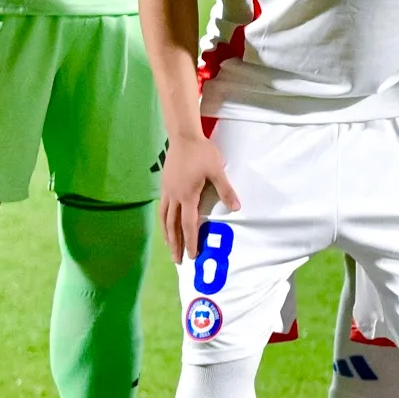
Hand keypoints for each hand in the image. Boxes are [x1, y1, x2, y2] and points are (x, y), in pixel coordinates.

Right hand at [159, 134, 236, 263]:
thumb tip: (236, 208)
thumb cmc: (202, 153)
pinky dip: (164, 220)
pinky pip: (162, 208)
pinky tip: (166, 223)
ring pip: (164, 218)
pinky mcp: (164, 184)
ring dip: (167, 234)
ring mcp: (167, 191)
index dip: (191, 241)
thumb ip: (226, 190)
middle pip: (173, 226)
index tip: (192, 256)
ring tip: (170, 247)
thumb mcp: (217, 171)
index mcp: (187, 196)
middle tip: (177, 260)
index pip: (188, 225)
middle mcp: (174, 197)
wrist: (183, 137)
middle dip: (175, 244)